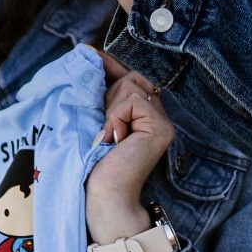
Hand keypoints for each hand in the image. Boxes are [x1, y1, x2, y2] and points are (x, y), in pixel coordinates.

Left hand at [87, 69, 174, 251]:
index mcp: (143, 115)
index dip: (108, 71)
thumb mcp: (93, 118)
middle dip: (108, 95)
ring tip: (108, 137)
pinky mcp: (161, 128)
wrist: (101, 197)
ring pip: (130, 85)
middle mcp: (158, 116)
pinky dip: (116, 116)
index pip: (129, 76)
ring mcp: (163, 121)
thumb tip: (88, 53)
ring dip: (110, 109)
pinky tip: (114, 138)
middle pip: (130, 77)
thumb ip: (98, 91)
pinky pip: (133, 99)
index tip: (90, 69)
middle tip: (103, 128)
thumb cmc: (90, 163)